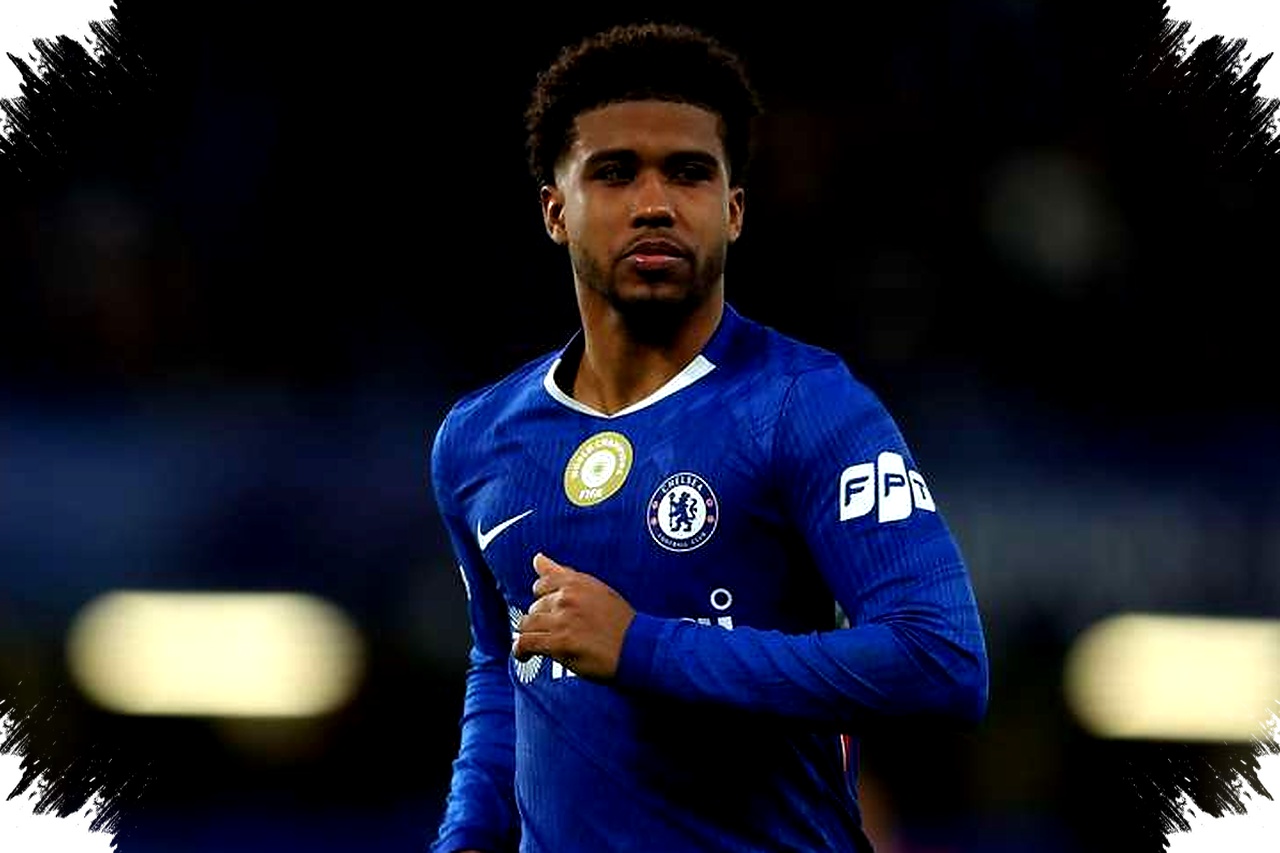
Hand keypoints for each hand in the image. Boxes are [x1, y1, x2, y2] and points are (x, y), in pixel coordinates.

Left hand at [512, 552, 635, 679]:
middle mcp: (566, 598)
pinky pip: (526, 643)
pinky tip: (523, 656)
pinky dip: (520, 650)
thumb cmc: (621, 621)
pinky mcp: (559, 643)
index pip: (542, 583)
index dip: (542, 598)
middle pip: (535, 607)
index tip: (548, 609)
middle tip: (552, 632)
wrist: (638, 647)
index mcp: (576, 582)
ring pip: (527, 624)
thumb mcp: (596, 589)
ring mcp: (562, 620)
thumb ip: (564, 574)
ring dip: (530, 634)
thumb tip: (537, 558)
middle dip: (540, 620)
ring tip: (535, 643)